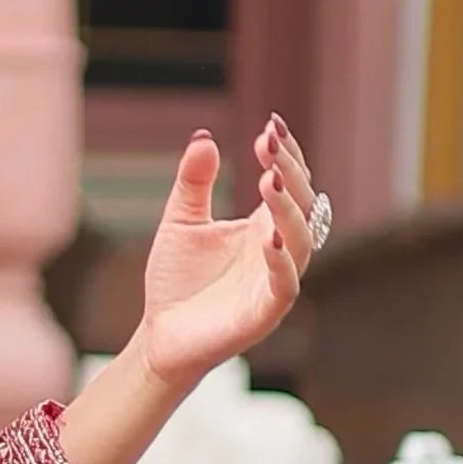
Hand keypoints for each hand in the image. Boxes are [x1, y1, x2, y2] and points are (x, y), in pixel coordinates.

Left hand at [135, 115, 317, 392]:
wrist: (160, 336)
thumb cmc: (177, 282)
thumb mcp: (180, 223)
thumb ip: (194, 184)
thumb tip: (203, 138)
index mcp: (263, 226)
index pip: (290, 182)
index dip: (286, 154)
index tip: (270, 127)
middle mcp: (278, 250)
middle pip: (303, 204)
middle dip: (290, 172)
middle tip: (270, 145)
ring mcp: (275, 281)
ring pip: (301, 241)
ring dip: (288, 209)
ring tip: (270, 179)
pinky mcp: (265, 312)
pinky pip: (285, 284)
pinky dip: (281, 261)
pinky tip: (268, 238)